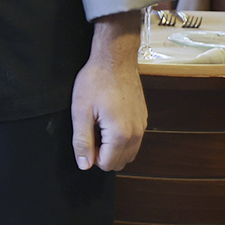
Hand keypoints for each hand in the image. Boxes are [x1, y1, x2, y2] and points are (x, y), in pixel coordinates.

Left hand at [72, 12, 146, 170]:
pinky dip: (121, 138)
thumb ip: (82, 141)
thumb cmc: (95, 81)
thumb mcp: (80, 111)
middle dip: (103, 153)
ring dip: (112, 147)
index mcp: (120, 135)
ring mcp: (143, 126)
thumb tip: (84, 165)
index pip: (106, 164)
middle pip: (120, 162)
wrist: (115, 59)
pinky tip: (108, 119)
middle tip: (91, 130)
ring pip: (128, 153)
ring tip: (99, 125)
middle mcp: (137, 134)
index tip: (85, 135)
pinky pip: (133, 140)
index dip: (91, 155)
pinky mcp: (143, 119)